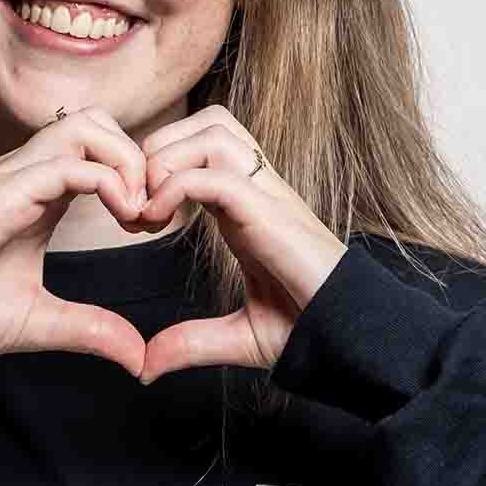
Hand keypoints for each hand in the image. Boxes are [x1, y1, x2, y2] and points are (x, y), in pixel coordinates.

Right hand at [0, 112, 152, 376]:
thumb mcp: (45, 323)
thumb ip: (92, 329)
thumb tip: (137, 355)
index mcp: (37, 194)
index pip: (98, 148)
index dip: (136, 175)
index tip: (150, 223)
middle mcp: (25, 174)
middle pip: (97, 120)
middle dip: (137, 157)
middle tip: (149, 211)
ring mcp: (12, 177)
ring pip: (87, 126)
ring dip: (127, 162)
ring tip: (136, 211)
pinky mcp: (3, 193)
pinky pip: (69, 164)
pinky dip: (109, 181)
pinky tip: (122, 217)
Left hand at [131, 107, 344, 379]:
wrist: (351, 341)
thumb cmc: (307, 331)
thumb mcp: (237, 337)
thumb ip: (190, 343)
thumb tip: (146, 365)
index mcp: (248, 207)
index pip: (204, 145)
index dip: (159, 166)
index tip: (134, 218)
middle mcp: (260, 191)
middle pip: (209, 120)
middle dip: (160, 148)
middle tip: (136, 203)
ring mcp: (269, 197)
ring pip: (214, 130)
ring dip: (167, 159)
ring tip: (148, 209)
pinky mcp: (272, 215)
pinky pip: (215, 175)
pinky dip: (175, 186)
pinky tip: (157, 221)